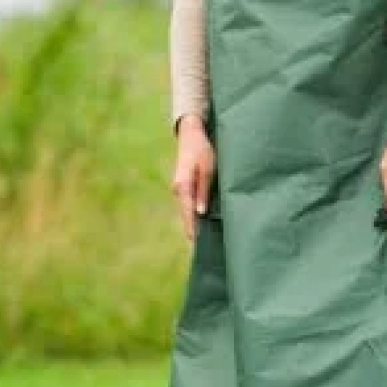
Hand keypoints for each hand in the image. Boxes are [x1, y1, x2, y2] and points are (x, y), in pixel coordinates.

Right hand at [171, 115, 215, 240]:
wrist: (191, 135)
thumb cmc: (203, 151)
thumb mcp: (208, 170)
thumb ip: (204, 192)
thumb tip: (200, 213)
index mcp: (183, 186)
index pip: (188, 214)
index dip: (193, 230)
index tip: (196, 246)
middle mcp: (178, 190)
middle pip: (185, 217)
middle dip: (193, 231)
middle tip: (201, 250)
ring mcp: (179, 190)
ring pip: (186, 212)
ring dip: (194, 225)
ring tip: (201, 242)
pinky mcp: (182, 188)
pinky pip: (187, 206)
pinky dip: (193, 216)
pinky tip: (200, 225)